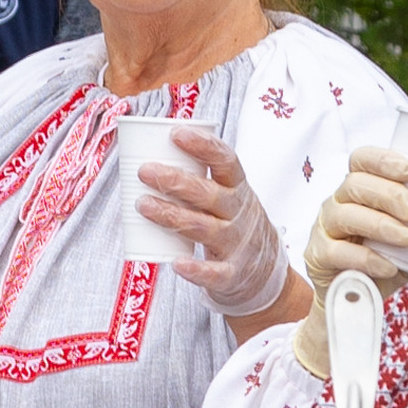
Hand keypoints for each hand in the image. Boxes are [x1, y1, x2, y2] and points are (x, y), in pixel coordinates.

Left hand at [129, 129, 296, 323]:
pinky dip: (195, 269)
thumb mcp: (228, 197)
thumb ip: (198, 179)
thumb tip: (146, 151)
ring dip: (171, 216)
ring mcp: (235, 244)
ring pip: (202, 228)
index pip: (225, 161)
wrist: (265, 272)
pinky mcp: (231, 273)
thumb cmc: (232, 225)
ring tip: (142, 205)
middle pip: (208, 194)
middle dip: (175, 181)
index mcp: (237, 188)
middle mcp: (238, 213)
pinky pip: (213, 272)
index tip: (175, 134)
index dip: (202, 146)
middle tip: (144, 171)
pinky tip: (176, 263)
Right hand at [307, 148, 407, 296]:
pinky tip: (389, 267)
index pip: (362, 160)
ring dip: (381, 225)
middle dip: (390, 195)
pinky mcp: (319, 256)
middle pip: (355, 183)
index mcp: (360, 190)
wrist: (361, 301)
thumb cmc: (387, 261)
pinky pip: (338, 251)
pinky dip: (367, 258)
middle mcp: (339, 202)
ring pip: (346, 214)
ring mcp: (325, 228)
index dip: (382, 159)